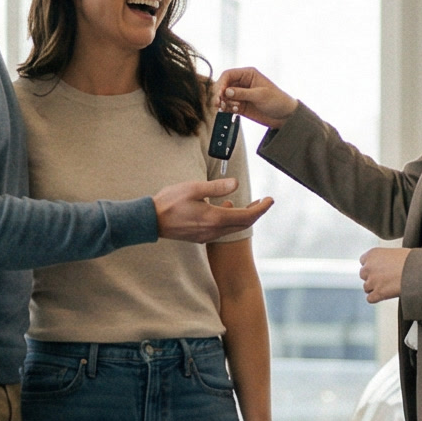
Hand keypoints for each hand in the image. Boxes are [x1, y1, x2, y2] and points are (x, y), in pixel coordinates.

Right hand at [154, 177, 273, 243]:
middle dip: (256, 212)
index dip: (261, 208)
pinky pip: (222, 229)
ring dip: (244, 216)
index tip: (270, 200)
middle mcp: (213, 230)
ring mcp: (207, 235)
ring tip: (251, 204)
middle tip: (264, 201)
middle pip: (243, 224)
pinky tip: (226, 207)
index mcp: (215, 218)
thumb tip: (235, 184)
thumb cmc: (169, 203)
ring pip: (233, 228)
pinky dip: (230, 219)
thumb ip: (216, 187)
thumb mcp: (194, 188)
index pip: (247, 216)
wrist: (151, 221)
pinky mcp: (200, 236)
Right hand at [214, 67, 296, 129]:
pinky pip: (228, 105)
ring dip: (223, 102)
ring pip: (224, 96)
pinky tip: (233, 111)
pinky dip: (227, 109)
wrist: (285, 116)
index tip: (220, 93)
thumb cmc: (278, 100)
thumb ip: (242, 93)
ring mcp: (241, 95)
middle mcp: (242, 83)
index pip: (228, 75)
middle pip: (224, 85)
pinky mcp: (240, 105)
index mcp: (248, 74)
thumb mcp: (260, 95)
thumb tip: (226, 92)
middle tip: (218, 103)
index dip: (221, 83)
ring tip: (228, 108)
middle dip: (220, 94)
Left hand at [358, 245, 408, 302]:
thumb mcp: (394, 253)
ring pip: (366, 288)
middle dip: (372, 277)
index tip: (380, 268)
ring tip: (389, 287)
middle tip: (385, 279)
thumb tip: (383, 267)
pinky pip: (370, 299)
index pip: (363, 261)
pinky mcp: (378, 293)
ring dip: (375, 288)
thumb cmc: (412, 260)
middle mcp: (369, 267)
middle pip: (363, 275)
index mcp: (372, 254)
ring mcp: (372, 281)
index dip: (372, 266)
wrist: (419, 270)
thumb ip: (383, 259)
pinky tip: (386, 295)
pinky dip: (377, 298)